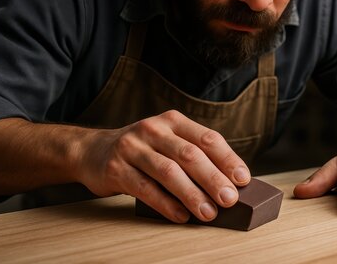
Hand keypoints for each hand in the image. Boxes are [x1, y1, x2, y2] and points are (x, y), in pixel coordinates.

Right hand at [74, 110, 250, 223]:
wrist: (93, 151)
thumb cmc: (143, 150)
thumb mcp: (168, 142)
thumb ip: (194, 156)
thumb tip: (228, 184)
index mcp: (173, 120)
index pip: (207, 138)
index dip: (228, 159)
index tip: (243, 179)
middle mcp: (153, 129)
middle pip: (190, 155)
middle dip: (213, 179)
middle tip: (230, 200)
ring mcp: (132, 147)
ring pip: (169, 172)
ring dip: (192, 195)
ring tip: (209, 213)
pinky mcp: (116, 168)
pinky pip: (146, 189)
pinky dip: (166, 204)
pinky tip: (182, 216)